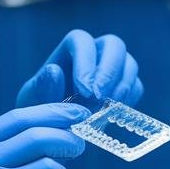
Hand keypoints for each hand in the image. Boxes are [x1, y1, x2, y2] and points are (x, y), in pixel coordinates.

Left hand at [16, 30, 143, 107]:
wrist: (54, 128)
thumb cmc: (40, 109)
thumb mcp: (33, 101)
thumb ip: (43, 88)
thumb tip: (55, 70)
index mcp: (70, 48)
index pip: (82, 41)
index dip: (86, 62)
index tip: (84, 91)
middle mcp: (95, 52)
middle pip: (114, 45)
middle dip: (109, 72)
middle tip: (100, 99)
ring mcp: (114, 68)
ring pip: (129, 65)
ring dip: (120, 88)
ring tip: (104, 111)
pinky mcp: (126, 86)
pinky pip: (136, 87)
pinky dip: (128, 101)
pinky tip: (110, 115)